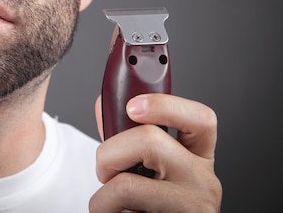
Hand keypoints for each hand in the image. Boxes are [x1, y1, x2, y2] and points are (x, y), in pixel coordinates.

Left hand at [89, 94, 221, 211]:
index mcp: (199, 157)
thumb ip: (126, 138)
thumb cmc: (151, 205)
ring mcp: (193, 207)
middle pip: (150, 141)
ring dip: (102, 195)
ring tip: (109, 205)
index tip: (132, 106)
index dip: (165, 105)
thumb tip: (104, 105)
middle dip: (109, 152)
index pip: (201, 118)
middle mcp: (204, 180)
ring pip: (127, 183)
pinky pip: (122, 211)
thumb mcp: (145, 168)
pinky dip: (105, 212)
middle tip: (105, 172)